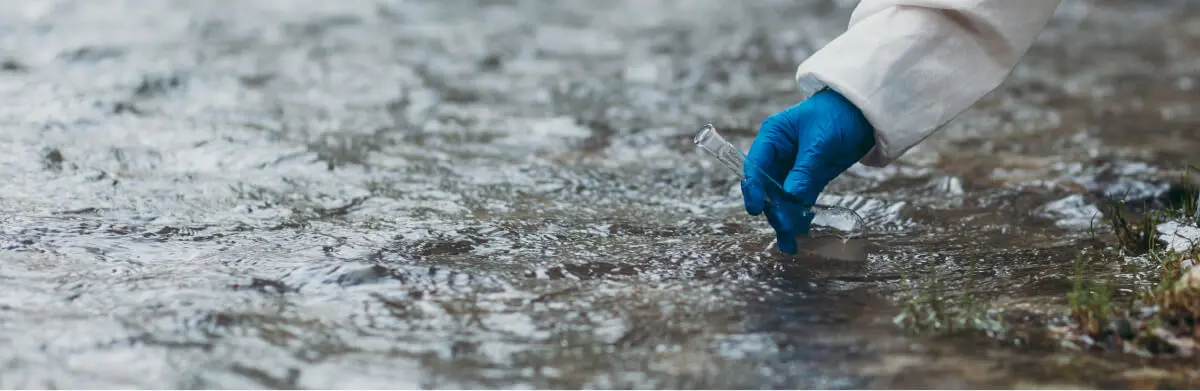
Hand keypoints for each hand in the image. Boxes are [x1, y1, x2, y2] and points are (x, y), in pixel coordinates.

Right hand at [741, 88, 874, 253]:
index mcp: (773, 137)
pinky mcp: (809, 178)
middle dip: (774, 209)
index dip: (754, 187)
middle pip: (767, 187)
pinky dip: (800, 216)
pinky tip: (801, 233)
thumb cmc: (837, 115)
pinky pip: (800, 201)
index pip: (756, 165)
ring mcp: (793, 168)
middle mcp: (778, 155)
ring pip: (782, 198)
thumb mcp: (820, 141)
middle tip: (784, 228)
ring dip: (786, 219)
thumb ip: (804, 169)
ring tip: (791, 243)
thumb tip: (791, 196)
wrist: (864, 113)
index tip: (757, 207)